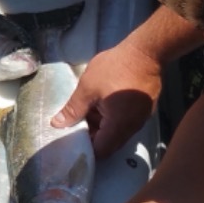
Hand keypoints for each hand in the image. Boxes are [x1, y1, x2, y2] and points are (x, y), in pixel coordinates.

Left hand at [52, 40, 161, 159]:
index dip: (85, 149)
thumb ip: (73, 109)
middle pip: (109, 144)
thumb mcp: (88, 88)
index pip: (100, 151)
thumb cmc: (115, 68)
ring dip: (101, 126)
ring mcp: (140, 119)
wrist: (146, 51)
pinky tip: (100, 104)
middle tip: (75, 124)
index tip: (71, 141)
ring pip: (116, 132)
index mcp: (118, 126)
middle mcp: (132, 128)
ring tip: (86, 111)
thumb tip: (57, 124)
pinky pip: (125, 122)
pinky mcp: (143, 110)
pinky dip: (111, 118)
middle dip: (91, 137)